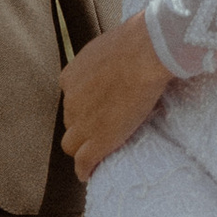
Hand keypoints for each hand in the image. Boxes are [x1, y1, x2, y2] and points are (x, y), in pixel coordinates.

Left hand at [59, 14, 169, 177]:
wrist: (146, 52)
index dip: (84, 108)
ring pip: (72, 144)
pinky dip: (85, 169)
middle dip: (83, 127)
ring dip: (83, 147)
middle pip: (70, 122)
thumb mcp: (111, 47)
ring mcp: (82, 122)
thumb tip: (126, 58)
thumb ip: (108, 60)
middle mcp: (71, 100)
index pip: (71, 100)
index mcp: (71, 77)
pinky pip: (84, 162)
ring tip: (97, 153)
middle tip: (104, 129)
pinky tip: (89, 174)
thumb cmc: (137, 42)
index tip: (97, 110)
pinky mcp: (97, 140)